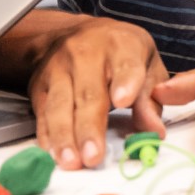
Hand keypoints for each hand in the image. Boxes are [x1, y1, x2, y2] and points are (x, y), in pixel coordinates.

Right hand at [28, 15, 166, 169]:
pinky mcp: (40, 85)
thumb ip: (150, 98)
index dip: (125, 82)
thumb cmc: (121, 52)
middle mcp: (86, 54)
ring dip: (64, 136)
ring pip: (60, 105)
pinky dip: (46, 135)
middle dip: (89, 128)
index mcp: (122, 45)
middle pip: (88, 94)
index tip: (124, 101)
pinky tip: (51, 153)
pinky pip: (42, 113)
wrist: (78, 33)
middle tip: (94, 156)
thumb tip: (154, 132)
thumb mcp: (146, 63)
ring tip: (71, 161)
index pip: (125, 64)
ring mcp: (59, 69)